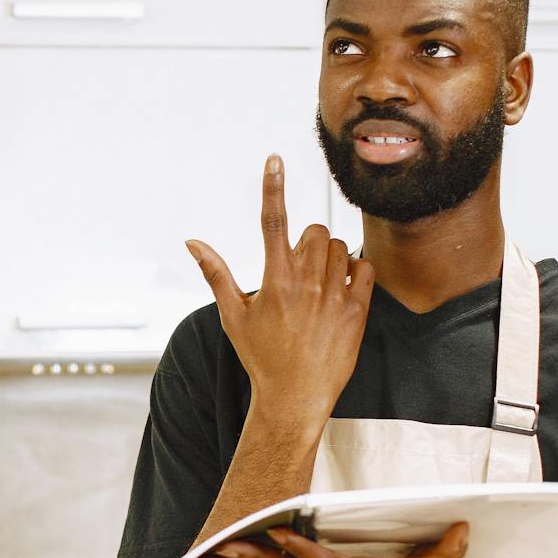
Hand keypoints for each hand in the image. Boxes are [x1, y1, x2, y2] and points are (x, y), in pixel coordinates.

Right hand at [186, 155, 373, 428]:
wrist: (294, 398)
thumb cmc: (261, 357)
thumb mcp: (233, 315)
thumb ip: (216, 273)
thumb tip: (193, 243)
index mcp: (274, 281)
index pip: (272, 222)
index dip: (272, 187)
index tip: (274, 159)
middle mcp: (306, 285)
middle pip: (314, 232)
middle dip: (307, 242)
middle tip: (298, 269)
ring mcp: (334, 297)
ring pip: (339, 248)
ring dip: (329, 257)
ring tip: (317, 285)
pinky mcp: (357, 311)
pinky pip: (364, 268)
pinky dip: (354, 271)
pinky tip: (340, 290)